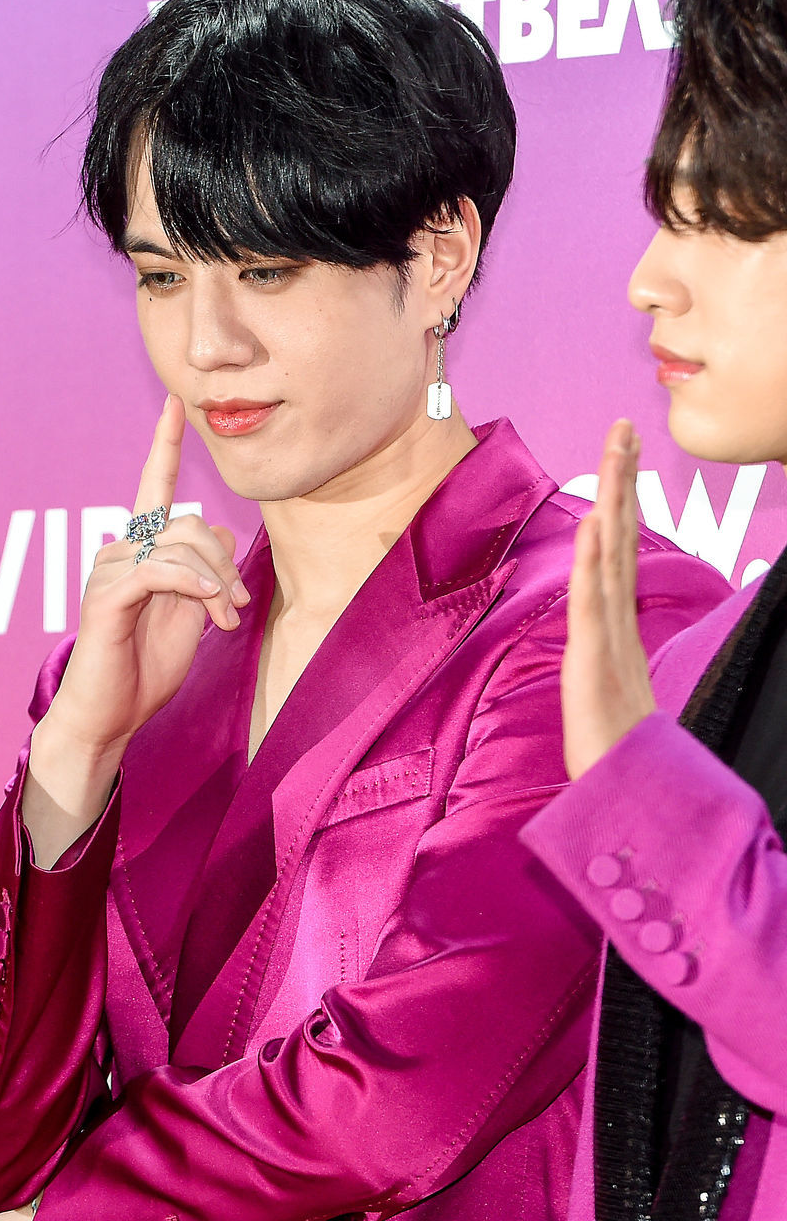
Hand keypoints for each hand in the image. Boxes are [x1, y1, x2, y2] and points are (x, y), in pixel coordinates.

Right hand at [24, 395, 250, 861]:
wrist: (110, 716)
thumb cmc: (145, 667)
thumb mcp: (190, 613)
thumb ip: (205, 572)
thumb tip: (224, 532)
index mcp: (140, 551)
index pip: (154, 487)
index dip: (165, 445)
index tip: (175, 402)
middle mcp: (119, 550)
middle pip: (189, 523)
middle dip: (225, 563)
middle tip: (237, 607)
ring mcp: (109, 570)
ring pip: (179, 545)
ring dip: (215, 582)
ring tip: (225, 619)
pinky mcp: (106, 596)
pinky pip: (158, 571)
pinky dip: (192, 585)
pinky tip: (207, 608)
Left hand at [561, 419, 656, 780]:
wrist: (626, 793)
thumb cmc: (616, 746)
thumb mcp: (604, 689)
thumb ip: (607, 656)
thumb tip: (604, 636)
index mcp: (617, 624)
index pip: (620, 549)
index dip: (622, 500)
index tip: (623, 456)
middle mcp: (617, 621)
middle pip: (622, 535)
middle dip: (622, 479)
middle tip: (625, 427)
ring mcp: (609, 637)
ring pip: (612, 554)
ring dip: (614, 497)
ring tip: (617, 449)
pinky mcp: (594, 659)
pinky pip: (594, 600)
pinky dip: (597, 558)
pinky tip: (599, 521)